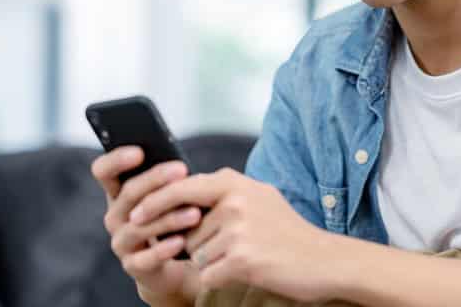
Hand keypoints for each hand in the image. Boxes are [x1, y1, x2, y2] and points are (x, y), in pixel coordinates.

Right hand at [90, 147, 202, 304]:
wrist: (175, 264)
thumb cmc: (172, 219)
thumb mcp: (168, 196)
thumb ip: (167, 180)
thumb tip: (180, 166)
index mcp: (118, 192)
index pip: (103, 171)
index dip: (116, 160)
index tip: (139, 151)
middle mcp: (114, 216)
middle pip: (128, 193)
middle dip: (156, 179)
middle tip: (183, 170)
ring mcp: (121, 242)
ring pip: (139, 225)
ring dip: (168, 217)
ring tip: (195, 212)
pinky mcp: (133, 266)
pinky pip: (147, 258)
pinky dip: (164, 249)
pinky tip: (182, 241)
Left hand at [129, 168, 332, 301]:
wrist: (325, 260)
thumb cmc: (287, 231)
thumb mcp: (257, 198)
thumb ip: (222, 193)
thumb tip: (182, 191)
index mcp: (233, 182)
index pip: (179, 188)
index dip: (154, 202)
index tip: (135, 215)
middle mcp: (234, 201)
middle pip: (186, 229)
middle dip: (198, 244)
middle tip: (231, 246)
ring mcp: (238, 230)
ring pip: (196, 254)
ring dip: (213, 262)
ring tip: (247, 256)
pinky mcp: (242, 258)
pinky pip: (208, 274)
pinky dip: (219, 278)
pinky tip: (246, 271)